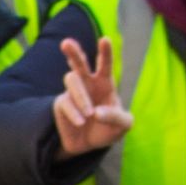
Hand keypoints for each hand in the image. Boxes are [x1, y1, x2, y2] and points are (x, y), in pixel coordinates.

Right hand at [50, 34, 130, 158]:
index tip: (105, 40)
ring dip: (81, 96)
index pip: (105, 64)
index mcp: (105, 83)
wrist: (89, 144)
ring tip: (89, 114)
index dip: (105, 52)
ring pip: (71, 80)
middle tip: (66, 43)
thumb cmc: (109, 128)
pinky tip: (81, 122)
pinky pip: (66, 103)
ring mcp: (73, 92)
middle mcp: (88, 83)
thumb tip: (97, 112)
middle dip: (74, 52)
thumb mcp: (123, 125)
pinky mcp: (62, 104)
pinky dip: (74, 113)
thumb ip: (116, 117)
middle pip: (80, 63)